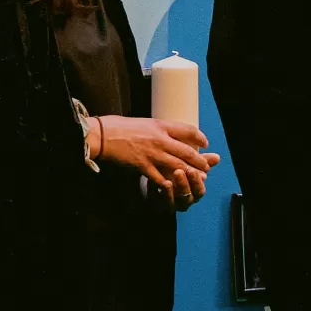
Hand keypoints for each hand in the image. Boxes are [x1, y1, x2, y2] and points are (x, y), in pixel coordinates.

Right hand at [94, 116, 217, 203]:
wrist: (103, 134)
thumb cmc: (121, 127)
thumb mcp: (145, 123)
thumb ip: (160, 129)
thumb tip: (171, 134)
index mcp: (161, 126)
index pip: (188, 130)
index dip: (199, 137)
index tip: (205, 143)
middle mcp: (160, 139)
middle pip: (187, 151)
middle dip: (199, 160)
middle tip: (206, 166)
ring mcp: (152, 153)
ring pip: (178, 165)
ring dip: (189, 173)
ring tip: (196, 178)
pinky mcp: (143, 165)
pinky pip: (160, 177)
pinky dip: (168, 183)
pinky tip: (175, 187)